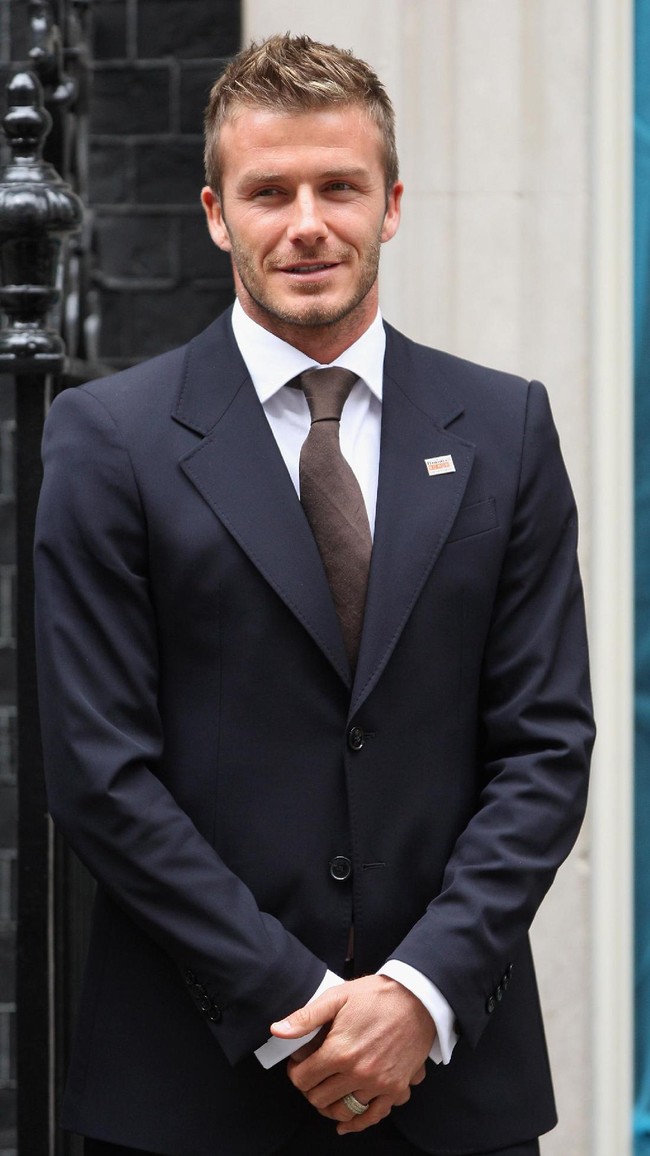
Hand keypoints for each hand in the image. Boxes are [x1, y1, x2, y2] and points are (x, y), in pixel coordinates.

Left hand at [270, 975, 434, 1133]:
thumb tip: (277, 1031)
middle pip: (319, 1098)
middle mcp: (358, 1073)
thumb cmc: (376, 996)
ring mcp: (379, 1084)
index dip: (295, 1071)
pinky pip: (373, 1116)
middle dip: (309, 1088)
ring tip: (326, 1092)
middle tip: (312, 1074)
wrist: (417, 999)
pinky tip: (345, 1123)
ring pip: (343, 1111)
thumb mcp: (337, 997)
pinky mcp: (396, 1088)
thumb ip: (306, 1018)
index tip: (299, 1063)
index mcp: (339, 1051)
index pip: (303, 1079)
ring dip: (329, 1105)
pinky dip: (357, 1123)